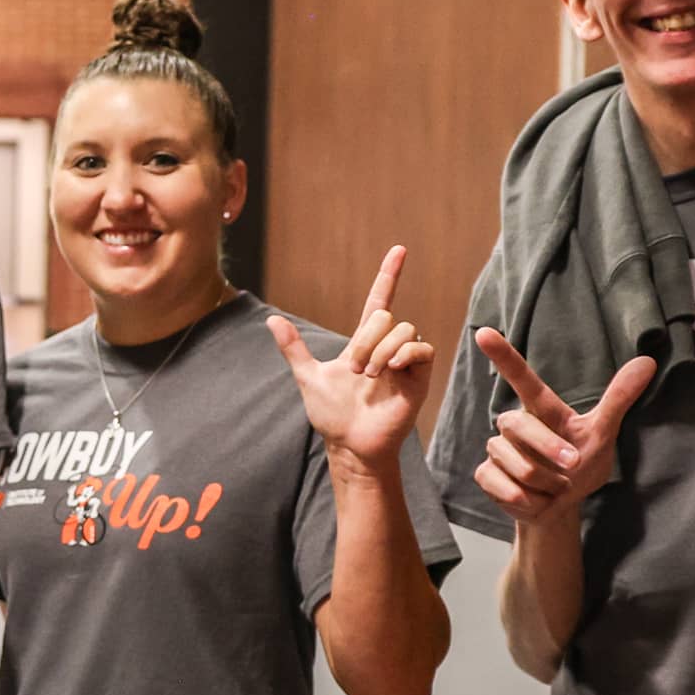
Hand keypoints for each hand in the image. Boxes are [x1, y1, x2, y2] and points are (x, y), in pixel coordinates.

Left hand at [272, 244, 434, 464]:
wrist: (351, 444)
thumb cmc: (332, 415)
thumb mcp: (309, 377)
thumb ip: (294, 348)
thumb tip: (271, 320)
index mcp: (363, 343)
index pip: (379, 300)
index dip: (388, 276)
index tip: (399, 250)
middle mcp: (386, 347)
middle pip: (386, 316)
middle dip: (368, 339)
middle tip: (356, 369)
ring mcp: (404, 361)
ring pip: (403, 329)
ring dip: (381, 350)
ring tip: (369, 376)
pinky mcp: (419, 377)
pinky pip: (422, 348)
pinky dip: (405, 353)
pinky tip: (390, 368)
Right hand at [470, 330, 654, 523]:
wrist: (562, 509)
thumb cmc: (581, 466)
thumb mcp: (603, 433)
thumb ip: (619, 398)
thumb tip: (648, 360)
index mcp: (541, 410)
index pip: (522, 379)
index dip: (504, 356)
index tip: (485, 333)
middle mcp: (515, 425)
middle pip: (520, 426)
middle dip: (549, 449)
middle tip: (573, 466)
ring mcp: (497, 450)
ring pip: (517, 464)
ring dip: (545, 483)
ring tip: (555, 487)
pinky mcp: (486, 475)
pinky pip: (505, 487)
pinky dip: (528, 500)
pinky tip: (534, 500)